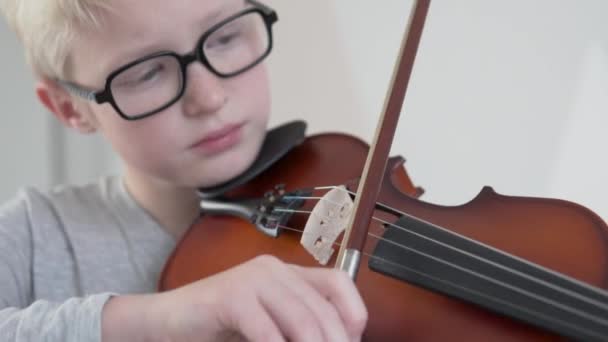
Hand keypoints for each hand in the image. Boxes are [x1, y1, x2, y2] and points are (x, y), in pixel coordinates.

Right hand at [155, 255, 366, 341]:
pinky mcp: (231, 296)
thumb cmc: (221, 327)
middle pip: (322, 310)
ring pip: (301, 321)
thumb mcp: (269, 325)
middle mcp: (274, 270)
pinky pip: (267, 332)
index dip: (354, 315)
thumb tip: (340, 341)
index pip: (338, 282)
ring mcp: (252, 279)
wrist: (168, 321)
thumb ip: (296, 327)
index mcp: (287, 273)